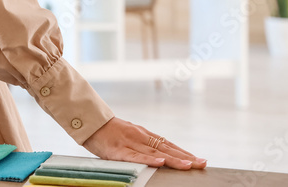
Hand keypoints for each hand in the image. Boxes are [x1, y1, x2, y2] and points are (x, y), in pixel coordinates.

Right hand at [82, 117, 206, 169]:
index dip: (184, 152)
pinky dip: (148, 160)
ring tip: (189, 165)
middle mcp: (139, 136)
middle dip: (185, 157)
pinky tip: (160, 163)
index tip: (199, 160)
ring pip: (155, 152)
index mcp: (142, 134)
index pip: (167, 144)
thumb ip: (140, 144)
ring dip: (173, 159)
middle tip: (202, 164)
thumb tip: (157, 155)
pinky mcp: (117, 150)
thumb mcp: (125, 135)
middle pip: (166, 148)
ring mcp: (129, 143)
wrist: (85, 121)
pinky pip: (135, 156)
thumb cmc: (105, 132)